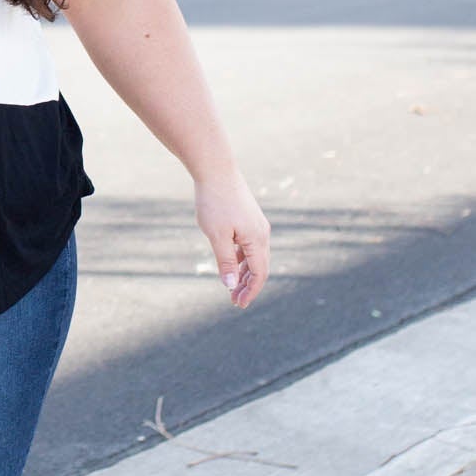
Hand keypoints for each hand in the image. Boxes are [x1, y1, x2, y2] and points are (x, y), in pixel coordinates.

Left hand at [194, 168, 270, 310]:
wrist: (216, 170)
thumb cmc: (214, 202)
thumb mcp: (217, 236)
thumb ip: (226, 261)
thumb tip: (231, 285)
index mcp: (257, 239)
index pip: (259, 274)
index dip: (250, 291)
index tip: (237, 304)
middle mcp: (262, 233)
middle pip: (260, 267)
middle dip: (248, 286)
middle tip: (234, 301)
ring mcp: (256, 225)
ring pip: (255, 256)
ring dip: (245, 273)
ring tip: (232, 287)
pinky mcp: (249, 219)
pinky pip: (249, 245)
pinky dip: (242, 258)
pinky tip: (231, 264)